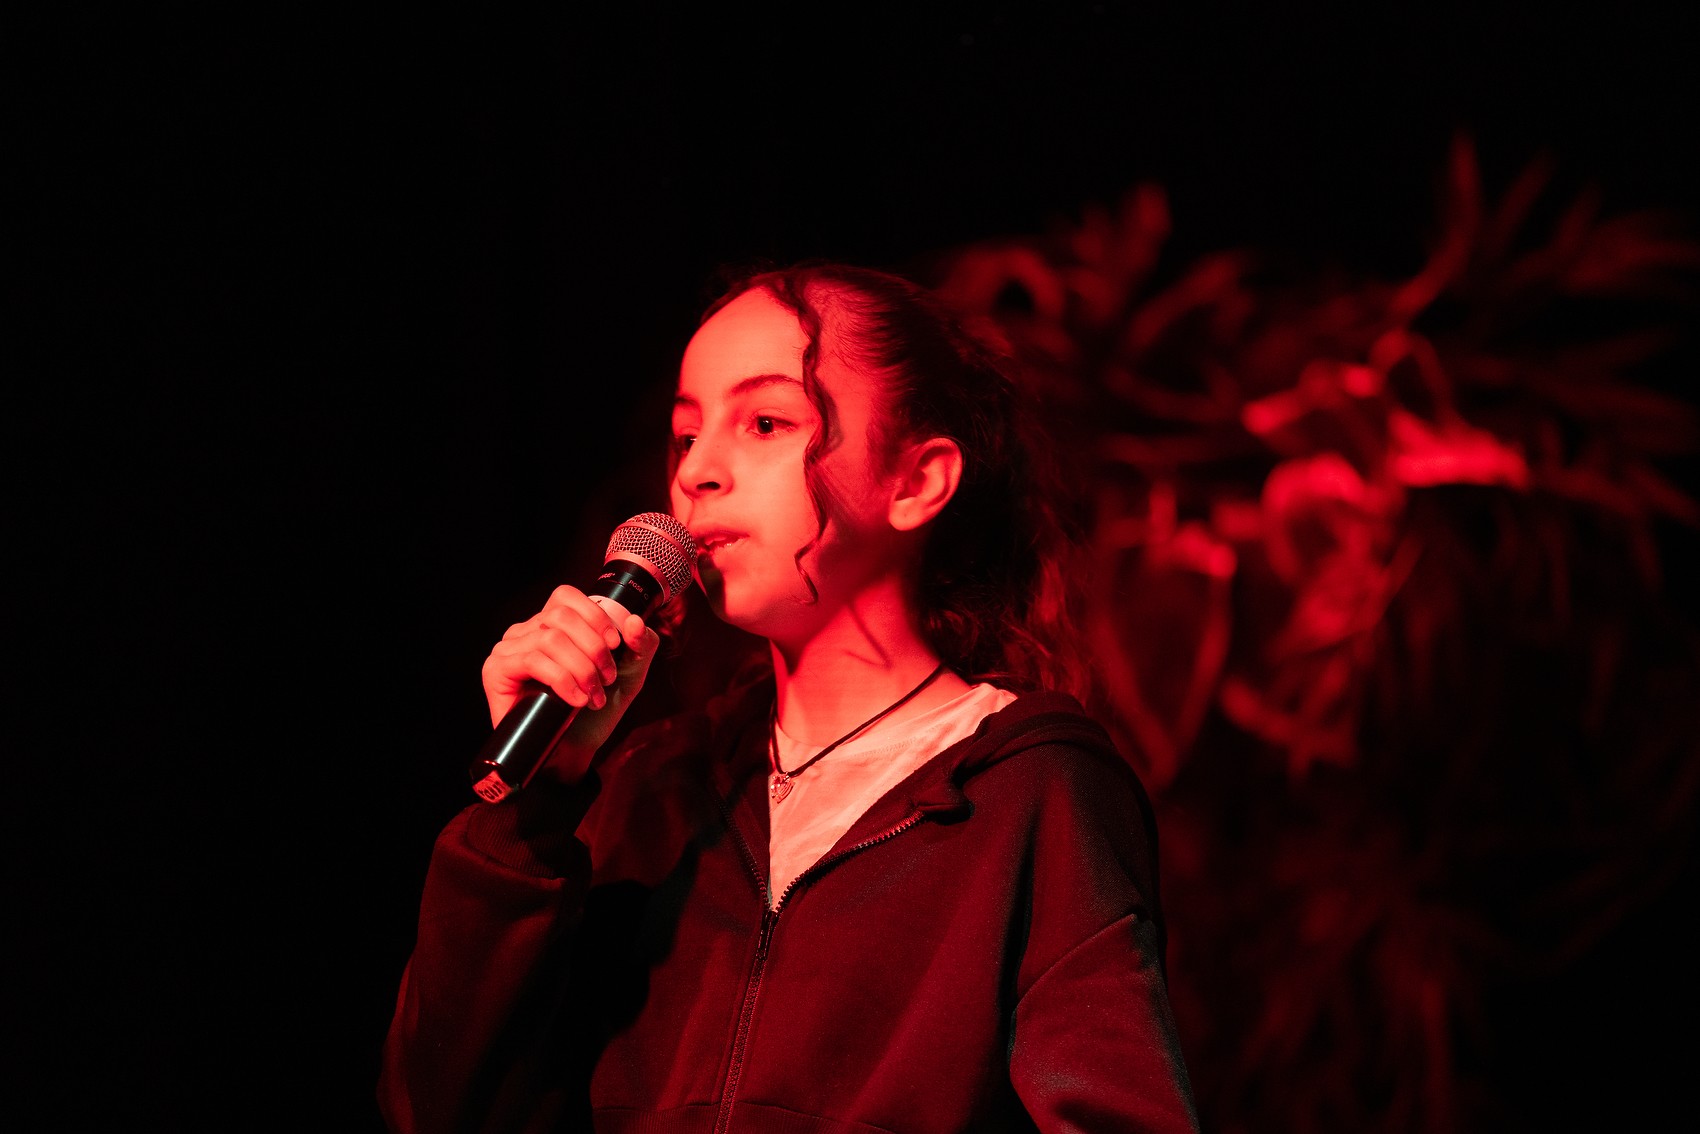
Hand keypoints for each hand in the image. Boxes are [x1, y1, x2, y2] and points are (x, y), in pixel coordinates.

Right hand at [481, 585, 661, 781]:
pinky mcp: (496, 670)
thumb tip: (633, 621)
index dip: (595, 615)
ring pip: (550, 639)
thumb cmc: (595, 709)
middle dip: (593, 648)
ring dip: (581, 668)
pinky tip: (576, 699)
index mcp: (552, 623)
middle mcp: (527, 630)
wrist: (572, 751)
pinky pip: (532, 661)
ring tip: (594, 696)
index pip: (566, 596)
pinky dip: (561, 679)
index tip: (616, 644)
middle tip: (607, 678)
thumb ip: (640, 644)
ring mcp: (508, 648)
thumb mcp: (629, 672)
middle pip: (561, 616)